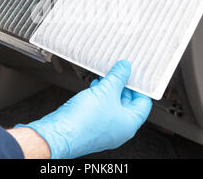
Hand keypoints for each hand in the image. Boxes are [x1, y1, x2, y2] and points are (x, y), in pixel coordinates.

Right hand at [17, 60, 152, 158]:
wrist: (59, 134)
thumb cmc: (84, 121)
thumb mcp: (106, 91)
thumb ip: (118, 77)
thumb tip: (125, 68)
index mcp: (129, 124)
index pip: (143, 103)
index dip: (140, 87)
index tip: (134, 75)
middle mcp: (119, 130)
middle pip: (128, 104)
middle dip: (122, 86)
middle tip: (119, 72)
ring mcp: (105, 130)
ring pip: (112, 106)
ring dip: (109, 90)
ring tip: (105, 77)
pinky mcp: (91, 128)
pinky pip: (101, 110)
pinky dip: (100, 97)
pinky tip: (94, 87)